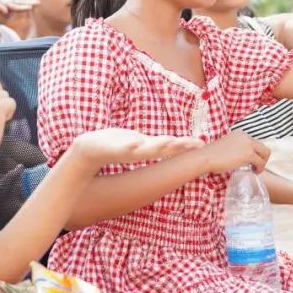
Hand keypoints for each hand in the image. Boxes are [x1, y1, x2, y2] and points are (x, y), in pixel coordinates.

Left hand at [72, 128, 202, 166]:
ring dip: (159, 147)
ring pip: (146, 150)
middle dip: (178, 145)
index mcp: (148, 147)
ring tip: (170, 142)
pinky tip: (136, 142)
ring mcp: (128, 151)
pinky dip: (131, 145)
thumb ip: (157, 144)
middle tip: (193, 143)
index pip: (171, 146)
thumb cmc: (118, 144)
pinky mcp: (114, 149)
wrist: (91, 150)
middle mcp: (141, 151)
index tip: (202, 143)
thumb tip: (172, 142)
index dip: (186, 145)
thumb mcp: (142, 144)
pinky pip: (124, 147)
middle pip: (163, 148)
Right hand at [202, 131, 271, 173]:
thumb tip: (241, 156)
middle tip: (255, 167)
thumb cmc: (212, 154)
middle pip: (263, 147)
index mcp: (240, 133)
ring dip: (262, 163)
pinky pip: (261, 162)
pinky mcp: (248, 154)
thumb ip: (236, 148)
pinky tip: (253, 172)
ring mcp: (248, 144)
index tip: (251, 161)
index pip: (255, 143)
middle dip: (262, 158)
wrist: (207, 157)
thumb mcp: (227, 146)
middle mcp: (246, 136)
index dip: (255, 153)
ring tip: (255, 170)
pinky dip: (260, 168)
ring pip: (265, 153)